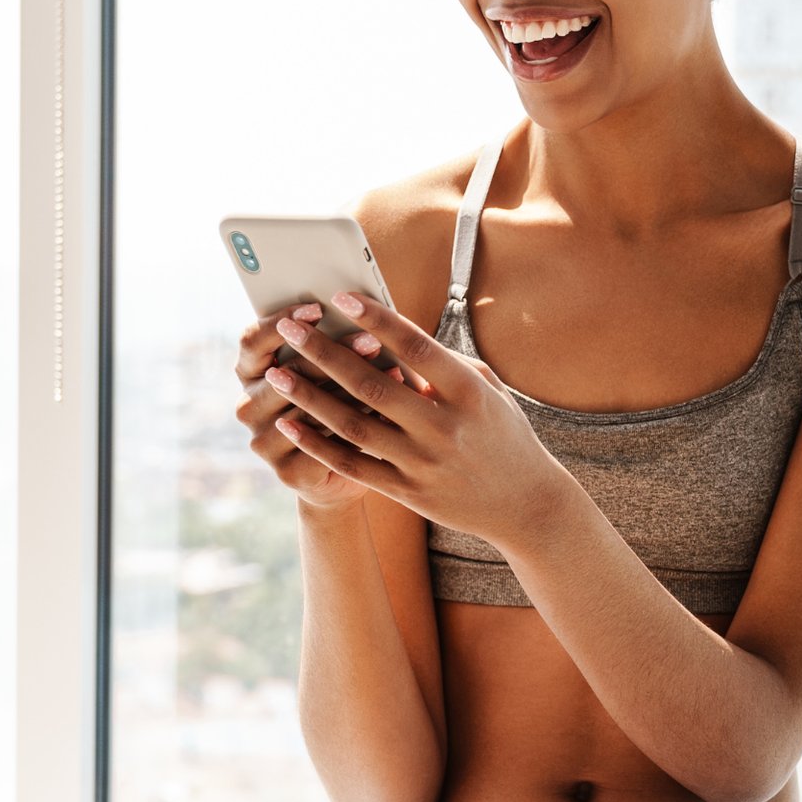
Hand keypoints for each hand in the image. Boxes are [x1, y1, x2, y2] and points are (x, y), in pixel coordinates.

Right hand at [234, 301, 404, 512]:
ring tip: (392, 372)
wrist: (342, 473)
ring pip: (308, 409)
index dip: (281, 322)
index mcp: (250, 374)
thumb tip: (361, 308)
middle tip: (371, 340)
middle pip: (284, 373)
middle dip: (331, 354)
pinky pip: (324, 443)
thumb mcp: (332, 371)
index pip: (252, 342)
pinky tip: (388, 411)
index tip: (318, 308)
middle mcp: (248, 407)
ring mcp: (263, 442)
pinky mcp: (286, 471)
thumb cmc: (341, 406)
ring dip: (352, 389)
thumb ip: (334, 345)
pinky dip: (359, 423)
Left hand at [258, 289, 567, 548]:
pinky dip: (317, 443)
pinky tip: (289, 423)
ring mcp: (424, 463)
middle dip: (325, 352)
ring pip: (354, 425)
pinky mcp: (408, 492)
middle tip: (290, 328)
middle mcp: (445, 427)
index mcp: (468, 392)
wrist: (525, 504)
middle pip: (372, 383)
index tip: (340, 298)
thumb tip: (389, 330)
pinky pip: (353, 465)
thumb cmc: (502, 433)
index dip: (375, 319)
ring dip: (310, 396)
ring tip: (276, 372)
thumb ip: (442, 363)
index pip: (414, 347)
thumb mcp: (487, 389)